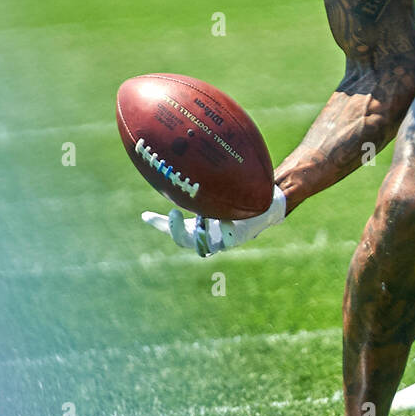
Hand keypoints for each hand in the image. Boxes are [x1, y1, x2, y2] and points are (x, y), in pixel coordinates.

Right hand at [142, 185, 287, 257]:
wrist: (267, 203)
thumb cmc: (239, 201)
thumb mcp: (216, 195)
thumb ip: (199, 191)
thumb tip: (181, 169)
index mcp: (201, 227)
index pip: (175, 229)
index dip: (161, 225)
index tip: (147, 214)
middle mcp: (210, 236)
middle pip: (185, 241)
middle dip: (175, 230)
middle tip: (172, 213)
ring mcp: (224, 239)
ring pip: (204, 245)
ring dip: (199, 234)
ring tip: (199, 217)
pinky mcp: (240, 238)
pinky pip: (229, 239)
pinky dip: (224, 230)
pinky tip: (224, 219)